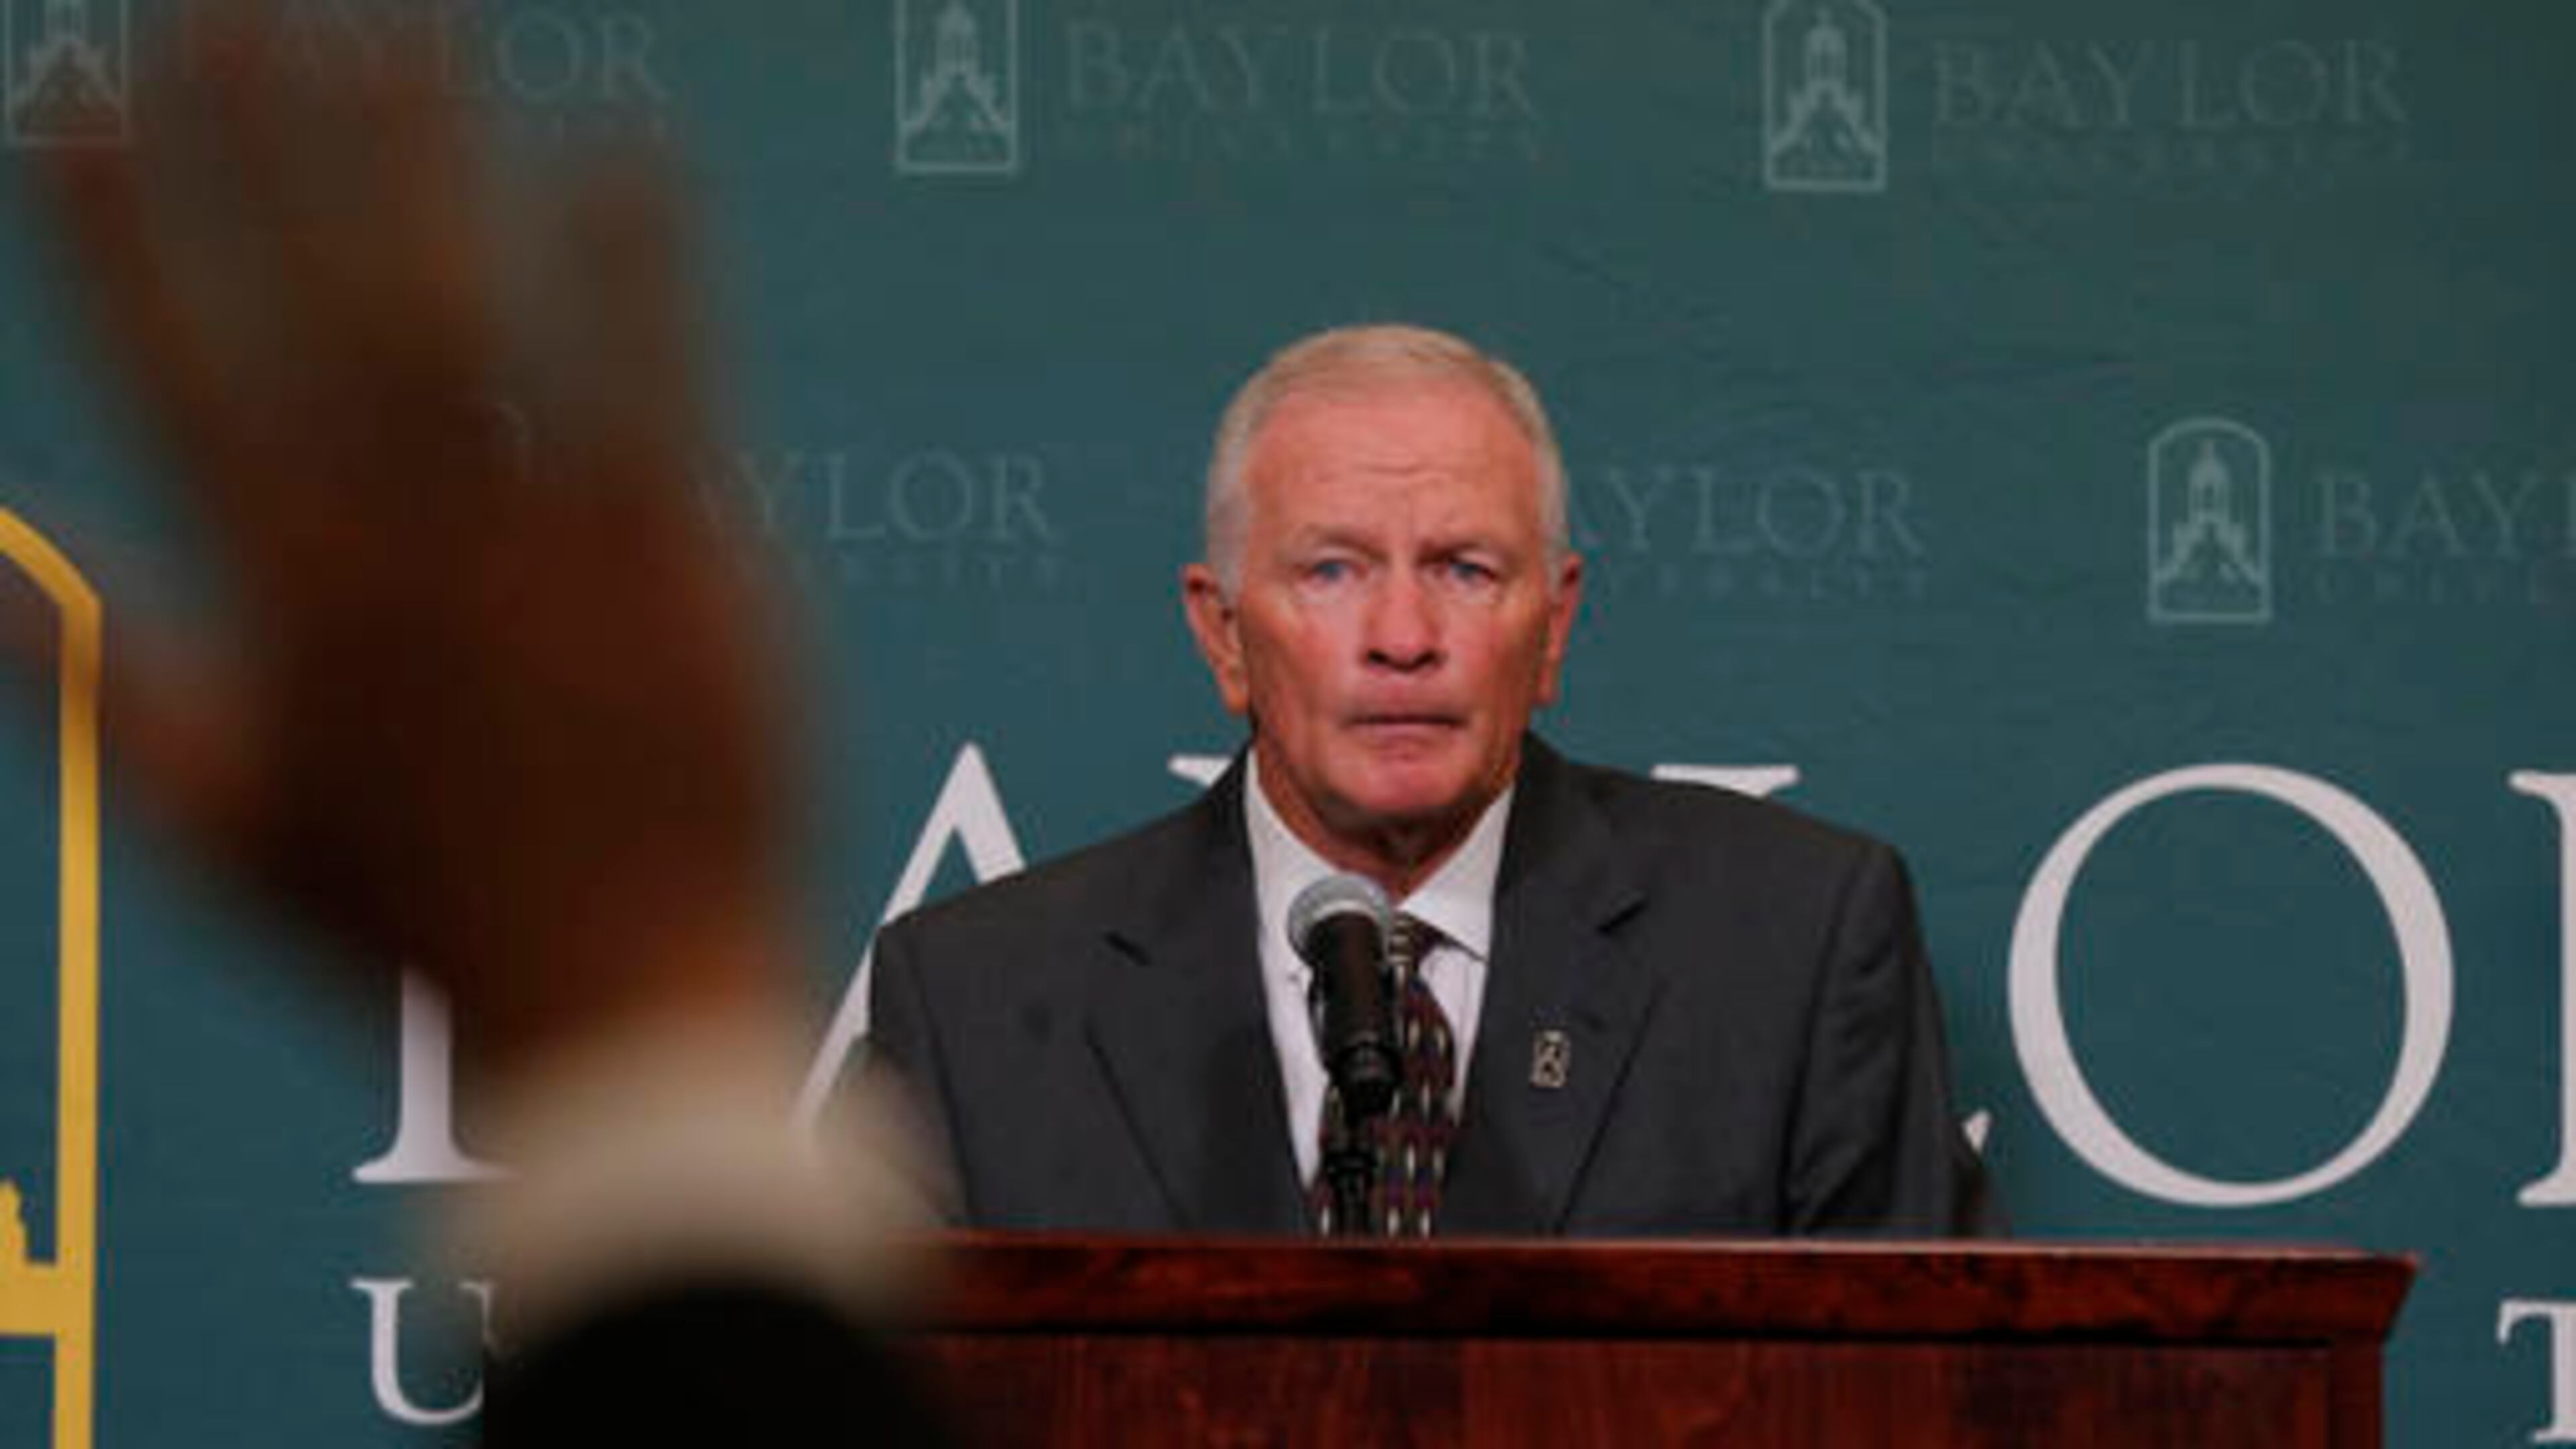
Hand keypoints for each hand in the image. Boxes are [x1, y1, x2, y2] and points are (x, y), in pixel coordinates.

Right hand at [32, 10, 796, 1079]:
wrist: (621, 1011)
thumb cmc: (415, 924)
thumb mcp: (218, 830)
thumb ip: (92, 685)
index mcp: (279, 602)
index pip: (169, 367)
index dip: (111, 223)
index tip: (64, 89)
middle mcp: (398, 552)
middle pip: (318, 304)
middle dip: (265, 143)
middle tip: (236, 1)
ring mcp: (542, 551)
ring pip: (473, 316)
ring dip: (429, 159)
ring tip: (407, 24)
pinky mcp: (680, 562)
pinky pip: (650, 380)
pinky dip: (634, 259)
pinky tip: (624, 143)